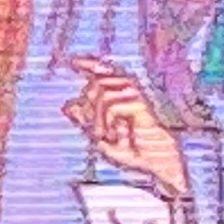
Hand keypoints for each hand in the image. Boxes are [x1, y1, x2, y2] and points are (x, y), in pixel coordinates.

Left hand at [65, 62, 189, 194]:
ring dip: (98, 121)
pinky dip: (108, 124)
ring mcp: (135, 94)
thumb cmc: (133, 149)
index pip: (101, 70)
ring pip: (101, 95)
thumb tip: (67, 106)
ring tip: (107, 137)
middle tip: (98, 133)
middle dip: (88, 111)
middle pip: (94, 85)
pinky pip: (111, 107)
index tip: (71, 61)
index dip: (87, 63)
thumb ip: (86, 120)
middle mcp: (128, 89)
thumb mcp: (102, 135)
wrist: (156, 162)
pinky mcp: (140, 104)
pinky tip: (118, 135)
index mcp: (120, 92)